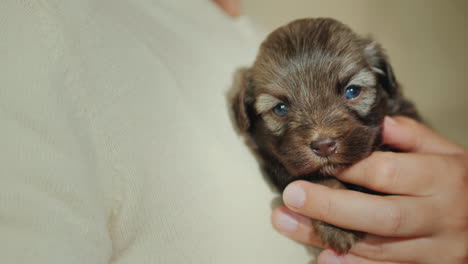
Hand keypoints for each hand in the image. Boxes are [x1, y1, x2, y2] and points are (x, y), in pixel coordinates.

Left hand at [271, 116, 467, 263]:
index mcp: (443, 178)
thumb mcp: (447, 152)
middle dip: (331, 206)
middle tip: (292, 195)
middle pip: (380, 215)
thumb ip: (412, 136)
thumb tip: (376, 122)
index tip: (317, 163)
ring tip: (288, 223)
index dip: (349, 168)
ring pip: (378, 247)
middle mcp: (440, 216)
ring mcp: (436, 249)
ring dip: (328, 236)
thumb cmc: (462, 183)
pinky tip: (324, 258)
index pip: (388, 173)